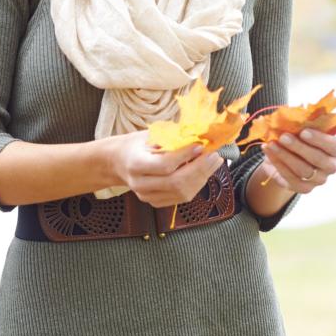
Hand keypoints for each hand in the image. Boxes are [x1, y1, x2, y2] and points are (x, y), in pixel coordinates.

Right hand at [107, 130, 223, 206]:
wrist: (120, 162)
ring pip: (181, 193)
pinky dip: (196, 185)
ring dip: (202, 177)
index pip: (165, 165)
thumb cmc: (138, 144)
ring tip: (213, 162)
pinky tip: (203, 172)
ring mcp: (147, 196)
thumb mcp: (151, 134)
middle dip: (200, 169)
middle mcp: (139, 184)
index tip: (201, 145)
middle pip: (175, 182)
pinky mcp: (155, 202)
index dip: (185, 156)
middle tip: (215, 155)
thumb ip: (174, 136)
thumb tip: (202, 134)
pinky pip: (181, 198)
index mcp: (135, 164)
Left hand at [259, 127, 335, 193]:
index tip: (303, 131)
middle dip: (298, 147)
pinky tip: (268, 153)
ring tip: (271, 144)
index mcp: (335, 149)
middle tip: (283, 136)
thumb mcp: (302, 131)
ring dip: (285, 156)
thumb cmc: (299, 140)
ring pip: (302, 169)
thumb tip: (291, 116)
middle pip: (317, 159)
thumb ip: (302, 125)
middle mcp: (331, 166)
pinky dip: (278, 164)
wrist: (287, 159)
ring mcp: (318, 180)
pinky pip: (290, 178)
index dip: (319, 139)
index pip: (333, 146)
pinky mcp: (304, 188)